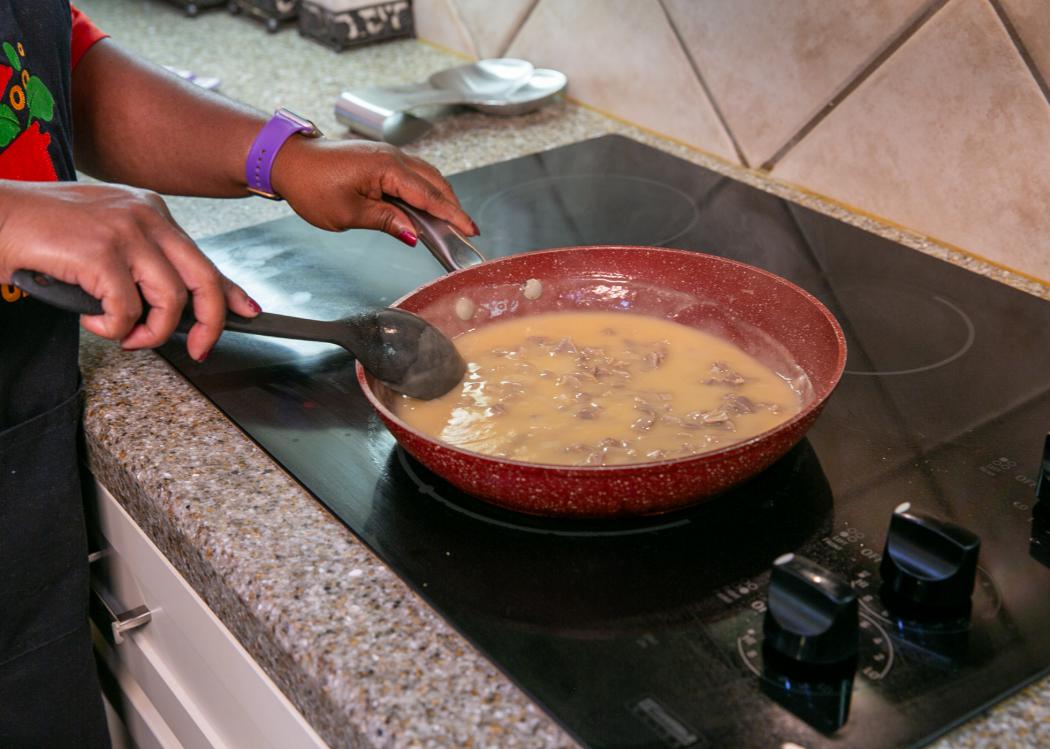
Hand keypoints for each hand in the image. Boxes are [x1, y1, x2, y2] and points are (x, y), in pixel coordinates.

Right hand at [0, 181, 257, 360]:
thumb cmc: (41, 231)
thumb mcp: (107, 242)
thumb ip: (145, 264)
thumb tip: (179, 303)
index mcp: (150, 210)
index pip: (203, 258)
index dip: (230, 292)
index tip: (248, 313)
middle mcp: (146, 215)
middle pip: (204, 279)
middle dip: (209, 324)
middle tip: (198, 350)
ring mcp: (125, 232)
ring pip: (170, 301)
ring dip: (150, 333)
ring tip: (124, 336)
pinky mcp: (101, 252)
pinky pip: (127, 311)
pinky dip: (112, 329)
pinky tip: (92, 320)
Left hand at [269, 138, 476, 241]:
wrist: (288, 161)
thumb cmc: (311, 185)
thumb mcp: (349, 213)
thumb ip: (386, 221)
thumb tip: (413, 234)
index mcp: (387, 169)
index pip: (429, 196)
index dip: (452, 215)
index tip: (470, 229)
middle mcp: (392, 157)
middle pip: (434, 183)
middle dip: (452, 207)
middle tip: (465, 231)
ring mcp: (387, 155)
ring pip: (426, 177)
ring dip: (440, 198)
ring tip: (450, 222)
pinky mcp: (381, 159)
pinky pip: (412, 175)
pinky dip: (425, 191)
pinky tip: (425, 207)